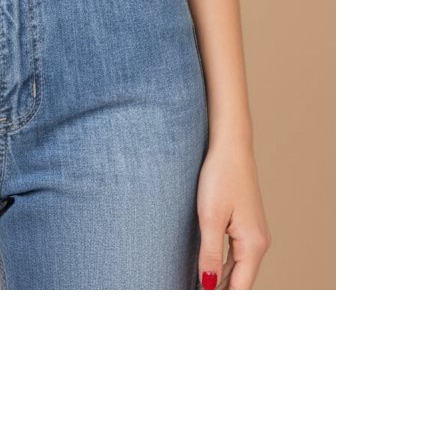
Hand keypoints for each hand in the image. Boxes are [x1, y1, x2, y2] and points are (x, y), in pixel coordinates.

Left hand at [196, 140, 271, 288]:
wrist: (230, 146)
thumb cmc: (220, 177)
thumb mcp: (210, 218)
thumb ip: (209, 254)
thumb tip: (208, 286)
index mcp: (253, 245)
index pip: (239, 289)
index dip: (221, 301)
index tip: (199, 306)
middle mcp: (259, 243)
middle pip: (240, 283)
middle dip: (219, 295)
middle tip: (192, 301)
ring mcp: (253, 234)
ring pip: (237, 270)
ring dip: (219, 283)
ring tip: (195, 293)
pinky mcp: (245, 226)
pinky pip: (235, 257)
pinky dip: (221, 268)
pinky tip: (205, 272)